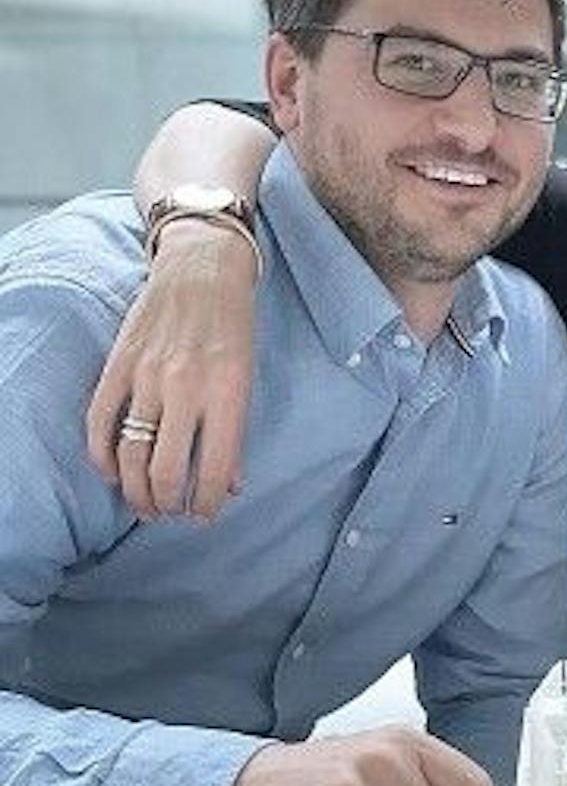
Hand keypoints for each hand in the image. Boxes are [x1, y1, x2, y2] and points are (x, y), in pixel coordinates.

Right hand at [86, 220, 258, 518]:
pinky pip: (99, 421)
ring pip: (130, 453)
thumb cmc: (234, 327)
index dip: (207, 502)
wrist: (202, 269)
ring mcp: (146, 376)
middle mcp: (185, 388)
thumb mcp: (248, 379)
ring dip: (134, 489)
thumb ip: (236, 432)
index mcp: (227, 393)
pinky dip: (102, 455)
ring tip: (145, 504)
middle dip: (167, 503)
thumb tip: (228, 484)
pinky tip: (111, 473)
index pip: (213, 467)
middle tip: (170, 513)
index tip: (204, 515)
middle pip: (163, 469)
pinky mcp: (118, 364)